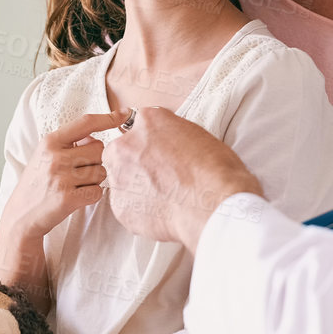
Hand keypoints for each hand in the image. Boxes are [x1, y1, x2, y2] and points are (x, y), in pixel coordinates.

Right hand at [0, 112, 129, 241]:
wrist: (21, 215)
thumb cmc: (37, 183)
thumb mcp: (45, 155)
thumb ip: (68, 143)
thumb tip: (96, 137)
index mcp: (50, 141)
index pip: (86, 123)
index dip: (108, 118)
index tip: (124, 114)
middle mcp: (56, 157)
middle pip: (99, 149)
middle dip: (95, 160)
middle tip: (78, 172)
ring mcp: (62, 178)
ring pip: (101, 171)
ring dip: (94, 180)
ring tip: (74, 186)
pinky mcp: (68, 198)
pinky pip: (98, 191)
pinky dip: (92, 195)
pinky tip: (77, 197)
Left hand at [101, 107, 261, 247]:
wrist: (212, 205)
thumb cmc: (213, 171)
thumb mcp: (196, 134)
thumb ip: (172, 134)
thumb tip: (168, 142)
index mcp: (148, 122)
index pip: (138, 125)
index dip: (149, 141)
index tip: (156, 151)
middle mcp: (126, 145)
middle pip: (120, 152)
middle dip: (134, 163)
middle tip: (159, 177)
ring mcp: (119, 176)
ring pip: (121, 180)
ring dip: (135, 186)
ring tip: (164, 197)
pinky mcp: (120, 205)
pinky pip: (125, 206)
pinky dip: (139, 210)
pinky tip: (161, 211)